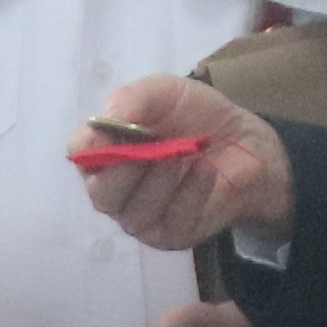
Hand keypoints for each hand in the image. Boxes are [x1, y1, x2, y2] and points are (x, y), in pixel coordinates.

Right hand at [68, 75, 292, 250]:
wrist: (246, 143)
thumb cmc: (196, 116)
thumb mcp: (166, 93)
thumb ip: (134, 99)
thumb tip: (107, 115)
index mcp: (106, 151)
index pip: (80, 154)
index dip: (90, 146)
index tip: (111, 133)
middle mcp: (116, 189)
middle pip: (102, 193)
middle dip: (127, 171)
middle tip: (156, 149)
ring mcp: (143, 216)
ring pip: (137, 210)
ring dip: (163, 179)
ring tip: (188, 153)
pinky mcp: (173, 233)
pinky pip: (173, 219)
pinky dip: (191, 192)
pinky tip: (206, 171)